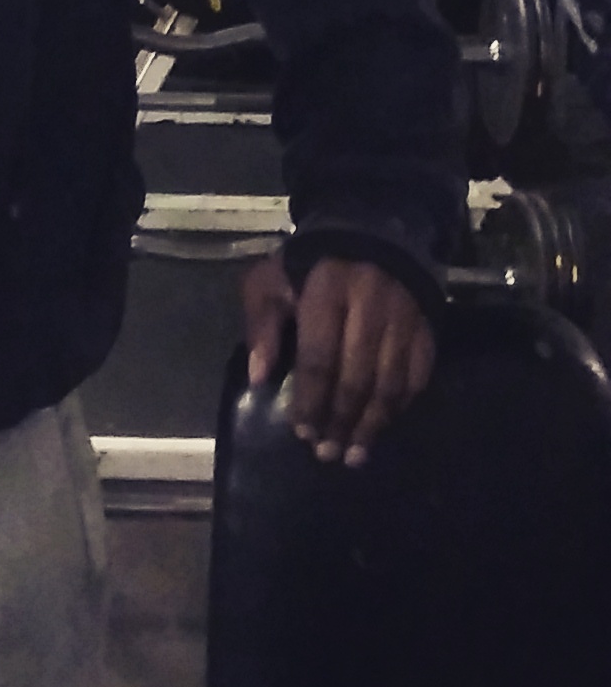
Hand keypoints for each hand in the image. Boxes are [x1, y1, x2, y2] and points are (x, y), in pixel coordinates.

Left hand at [243, 250, 435, 467]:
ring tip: (355, 454)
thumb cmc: (308, 265)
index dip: (311, 398)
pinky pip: (417, 378)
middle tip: (327, 453)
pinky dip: (400, 407)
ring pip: (390, 384)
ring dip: (372, 425)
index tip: (302, 430)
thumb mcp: (270, 280)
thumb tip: (259, 378)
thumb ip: (261, 325)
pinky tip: (383, 427)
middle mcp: (370, 306)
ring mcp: (404, 318)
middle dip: (340, 420)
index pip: (319, 357)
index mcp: (326, 291)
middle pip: (357, 377)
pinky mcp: (427, 328)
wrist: (370, 232)